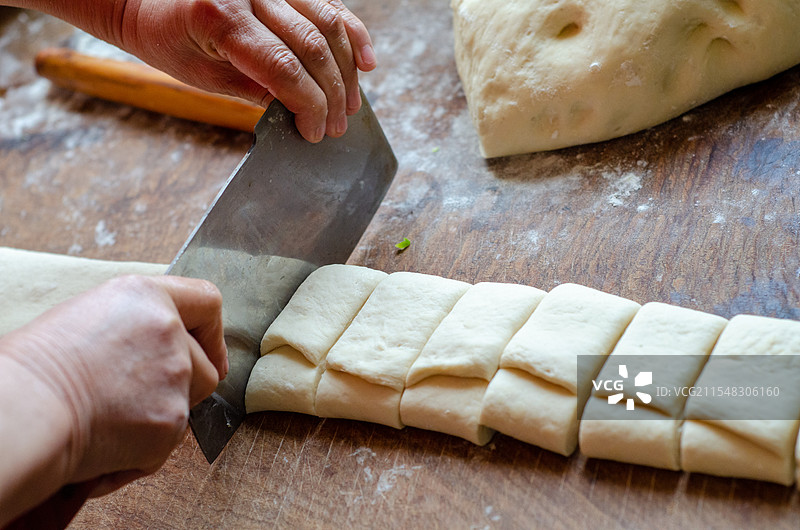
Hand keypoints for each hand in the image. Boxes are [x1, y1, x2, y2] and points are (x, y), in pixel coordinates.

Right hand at [1, 275, 226, 506]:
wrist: (24, 410)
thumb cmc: (37, 367)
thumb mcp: (88, 319)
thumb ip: (137, 327)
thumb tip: (156, 350)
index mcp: (146, 297)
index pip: (206, 303)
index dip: (212, 331)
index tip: (211, 351)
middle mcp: (169, 332)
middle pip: (205, 365)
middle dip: (182, 386)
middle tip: (136, 398)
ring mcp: (175, 377)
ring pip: (190, 403)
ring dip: (162, 415)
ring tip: (112, 419)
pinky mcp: (171, 421)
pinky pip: (167, 442)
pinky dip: (140, 451)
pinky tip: (104, 445)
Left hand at [119, 0, 376, 141]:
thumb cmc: (166, 38)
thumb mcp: (202, 75)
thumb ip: (253, 89)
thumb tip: (300, 108)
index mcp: (221, 17)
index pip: (283, 69)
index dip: (309, 106)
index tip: (316, 132)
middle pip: (313, 46)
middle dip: (332, 93)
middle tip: (338, 125)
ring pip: (328, 23)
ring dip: (347, 68)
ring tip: (352, 103)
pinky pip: (329, 2)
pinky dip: (352, 31)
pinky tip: (366, 60)